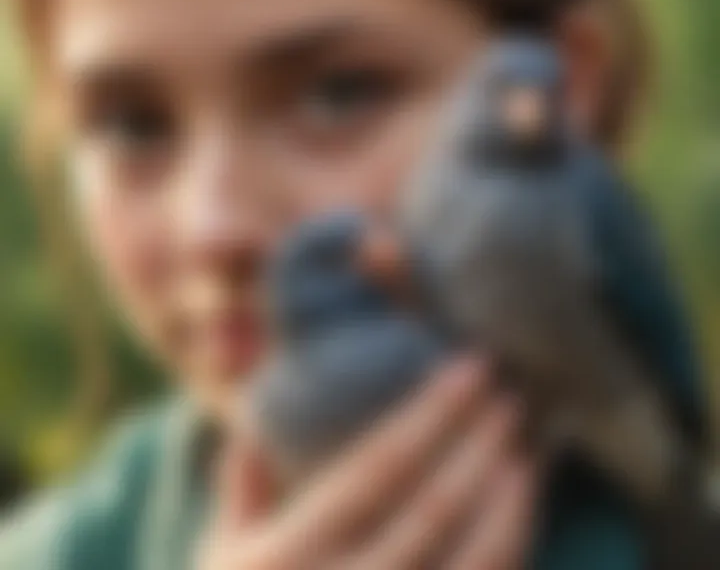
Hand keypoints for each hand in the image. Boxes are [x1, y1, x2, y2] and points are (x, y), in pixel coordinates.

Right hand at [195, 359, 538, 569]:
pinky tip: (522, 523)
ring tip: (529, 455)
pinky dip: (510, 558)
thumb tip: (261, 419)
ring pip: (473, 564)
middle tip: (511, 398)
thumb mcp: (222, 555)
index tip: (471, 368)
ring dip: (509, 505)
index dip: (431, 413)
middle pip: (433, 509)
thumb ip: (241, 487)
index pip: (376, 468)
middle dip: (480, 445)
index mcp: (288, 556)